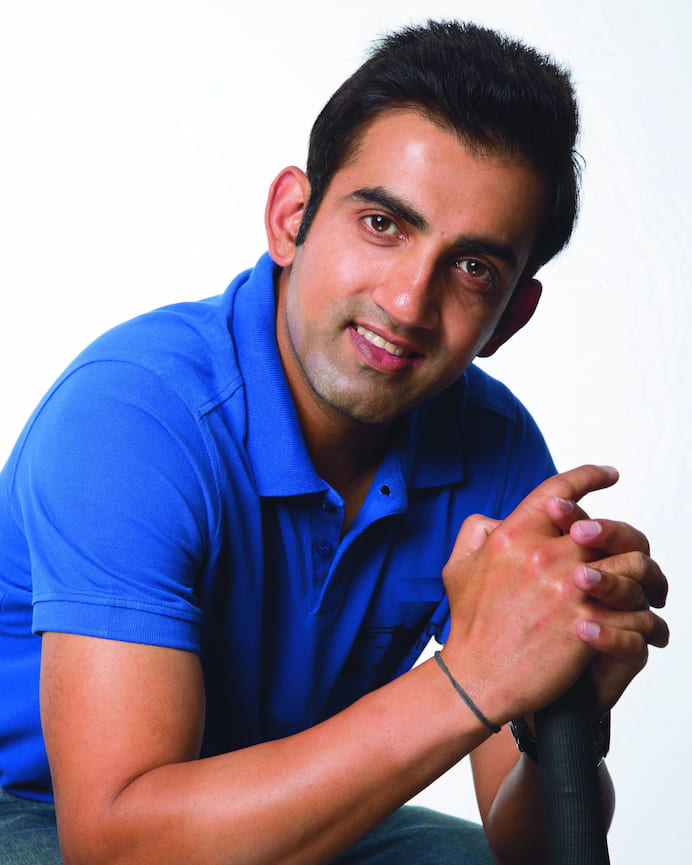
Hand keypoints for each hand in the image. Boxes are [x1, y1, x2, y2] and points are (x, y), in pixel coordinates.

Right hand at [440, 465, 664, 724]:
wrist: (477, 678)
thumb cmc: (469, 624)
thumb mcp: (457, 566)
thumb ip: (477, 532)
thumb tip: (499, 518)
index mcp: (513, 535)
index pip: (560, 491)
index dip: (589, 476)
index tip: (609, 474)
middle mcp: (542, 555)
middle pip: (604, 528)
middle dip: (619, 537)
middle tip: (627, 548)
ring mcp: (567, 589)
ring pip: (629, 563)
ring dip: (636, 573)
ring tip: (640, 584)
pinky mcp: (586, 624)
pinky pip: (633, 608)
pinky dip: (640, 612)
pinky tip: (638, 617)